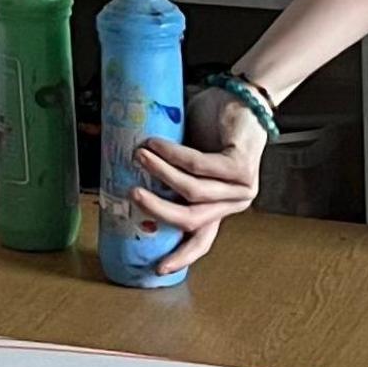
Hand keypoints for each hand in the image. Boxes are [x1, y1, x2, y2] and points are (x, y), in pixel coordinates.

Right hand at [133, 89, 271, 276]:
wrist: (242, 97)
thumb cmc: (213, 125)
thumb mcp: (188, 154)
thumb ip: (169, 170)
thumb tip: (125, 170)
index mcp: (220, 205)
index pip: (203, 239)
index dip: (182, 256)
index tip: (159, 269)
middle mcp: (233, 201)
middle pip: (192, 220)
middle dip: (158, 210)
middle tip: (132, 195)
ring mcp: (240, 186)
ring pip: (192, 192)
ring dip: (161, 173)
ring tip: (139, 156)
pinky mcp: (240, 166)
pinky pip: (199, 166)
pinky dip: (173, 156)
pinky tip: (156, 145)